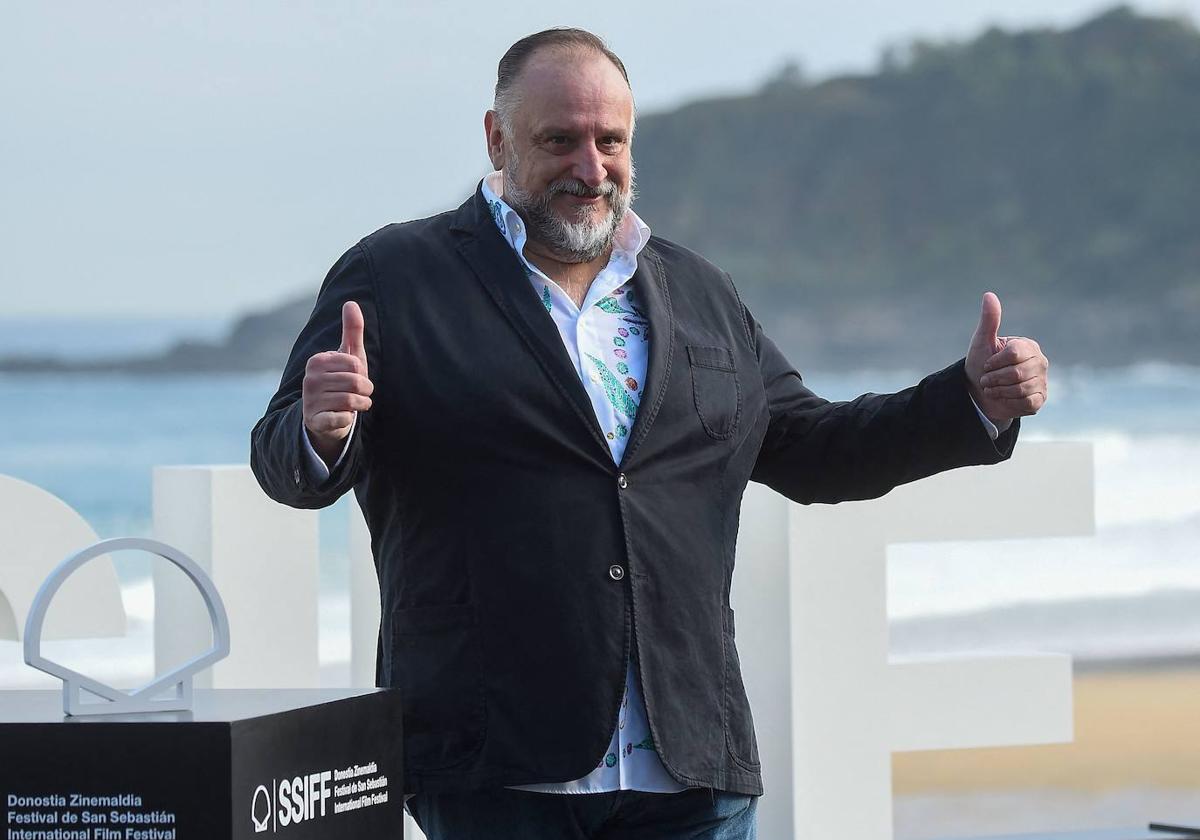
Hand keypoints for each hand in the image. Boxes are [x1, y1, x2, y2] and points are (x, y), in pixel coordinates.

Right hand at [303, 301, 373, 462]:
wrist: (327, 417)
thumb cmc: (342, 382)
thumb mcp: (350, 355)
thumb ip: (352, 330)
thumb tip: (351, 302)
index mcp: (317, 361)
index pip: (355, 365)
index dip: (362, 373)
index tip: (355, 377)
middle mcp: (309, 379)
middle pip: (355, 382)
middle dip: (365, 390)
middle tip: (359, 393)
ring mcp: (309, 400)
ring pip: (351, 400)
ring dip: (361, 404)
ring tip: (355, 404)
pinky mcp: (314, 420)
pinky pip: (342, 418)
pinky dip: (348, 419)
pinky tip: (343, 417)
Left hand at [964, 292, 1047, 422]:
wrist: (979, 392)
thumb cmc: (981, 363)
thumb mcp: (982, 341)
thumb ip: (989, 320)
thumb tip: (989, 295)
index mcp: (1028, 346)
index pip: (1014, 353)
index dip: (994, 362)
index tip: (986, 364)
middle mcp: (1040, 362)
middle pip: (1017, 373)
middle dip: (994, 379)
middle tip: (986, 379)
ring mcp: (1042, 381)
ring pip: (1021, 389)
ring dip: (999, 391)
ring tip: (993, 388)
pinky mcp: (1040, 398)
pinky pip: (1027, 402)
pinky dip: (1009, 402)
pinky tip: (1003, 398)